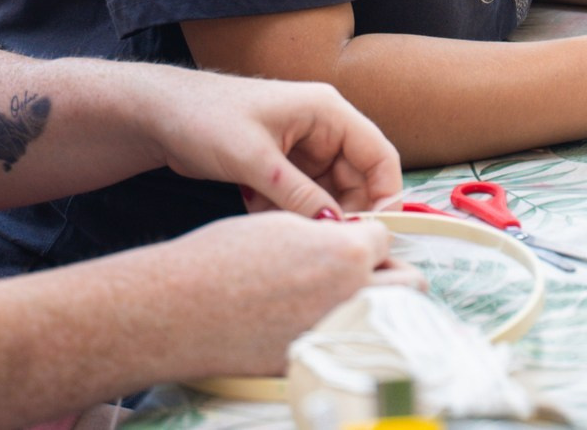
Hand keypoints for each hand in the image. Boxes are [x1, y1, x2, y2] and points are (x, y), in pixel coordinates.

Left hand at [126, 64, 401, 217]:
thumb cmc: (206, 118)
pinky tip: (256, 209)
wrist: (160, 114)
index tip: (374, 235)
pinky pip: (303, 197)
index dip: (385, 196)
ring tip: (280, 224)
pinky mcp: (283, 165)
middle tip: (321, 244)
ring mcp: (303, 147)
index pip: (379, 155)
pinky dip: (287, 211)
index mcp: (327, 112)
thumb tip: (336, 229)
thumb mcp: (255, 160)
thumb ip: (298, 194)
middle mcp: (322, 128)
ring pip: (328, 194)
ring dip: (310, 215)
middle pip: (357, 180)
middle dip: (342, 213)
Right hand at [157, 211, 395, 377]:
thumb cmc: (219, 258)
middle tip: (365, 267)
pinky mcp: (314, 363)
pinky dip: (344, 334)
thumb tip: (342, 238)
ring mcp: (335, 335)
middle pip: (407, 282)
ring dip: (379, 304)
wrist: (179, 308)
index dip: (367, 234)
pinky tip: (315, 322)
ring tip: (349, 296)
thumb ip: (324, 233)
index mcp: (346, 253)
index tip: (355, 238)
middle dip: (390, 270)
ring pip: (388, 319)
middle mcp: (351, 296)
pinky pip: (349, 346)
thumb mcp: (280, 224)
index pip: (385, 238)